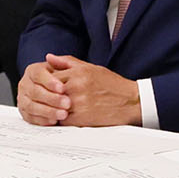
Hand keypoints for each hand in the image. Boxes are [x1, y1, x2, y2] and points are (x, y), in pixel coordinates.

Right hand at [16, 61, 66, 124]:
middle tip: (67, 103)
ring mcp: (23, 99)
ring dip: (48, 111)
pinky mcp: (25, 112)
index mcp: (34, 71)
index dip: (49, 81)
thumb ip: (63, 62)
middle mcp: (25, 84)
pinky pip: (30, 117)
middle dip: (51, 98)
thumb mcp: (69, 68)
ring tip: (63, 114)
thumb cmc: (67, 79)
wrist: (65, 92)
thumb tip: (50, 56)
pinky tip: (54, 121)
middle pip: (34, 91)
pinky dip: (42, 120)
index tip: (62, 88)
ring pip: (32, 106)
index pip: (38, 74)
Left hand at [19, 55, 139, 126]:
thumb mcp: (92, 68)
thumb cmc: (113, 86)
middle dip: (47, 97)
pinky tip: (66, 116)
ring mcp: (78, 103)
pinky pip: (61, 119)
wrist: (132, 102)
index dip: (46, 83)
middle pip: (49, 92)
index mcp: (79, 73)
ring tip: (56, 108)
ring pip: (53, 107)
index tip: (48, 88)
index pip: (49, 77)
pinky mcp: (81, 117)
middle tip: (48, 99)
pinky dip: (61, 119)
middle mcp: (77, 86)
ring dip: (52, 109)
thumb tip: (49, 58)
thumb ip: (68, 62)